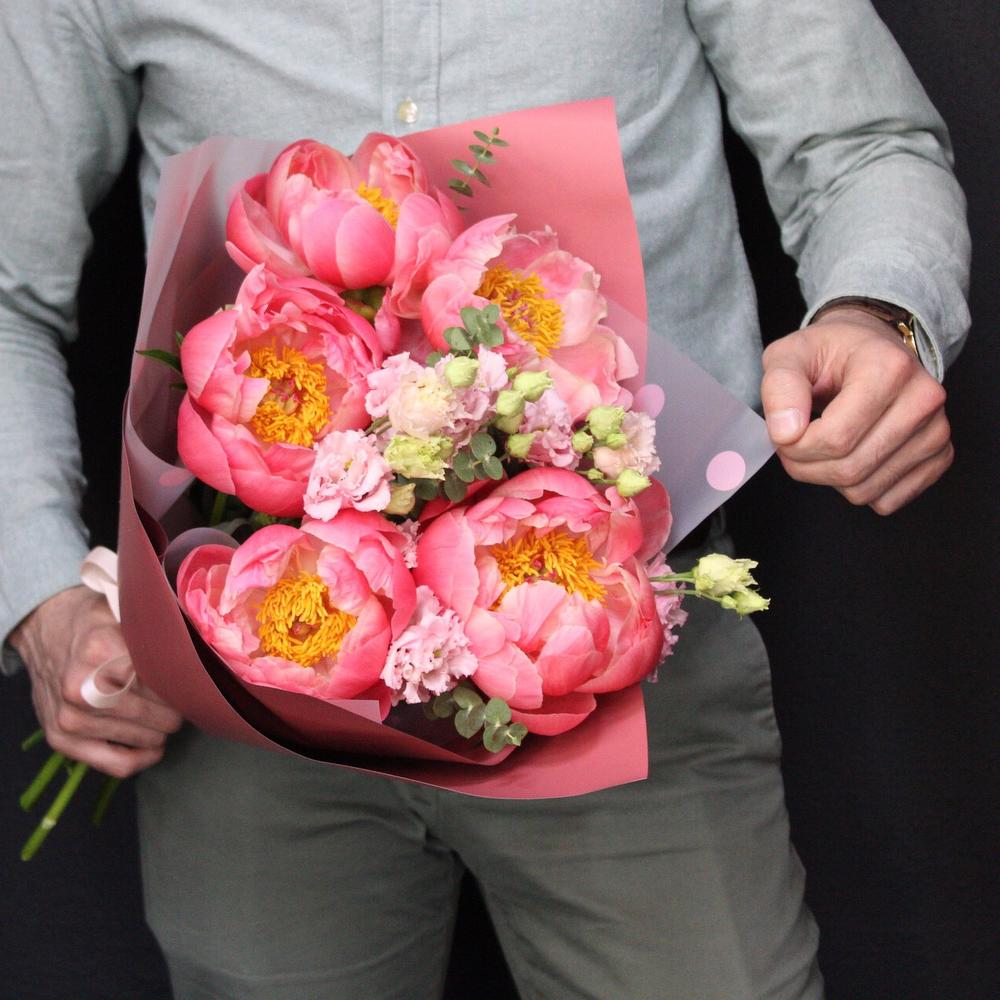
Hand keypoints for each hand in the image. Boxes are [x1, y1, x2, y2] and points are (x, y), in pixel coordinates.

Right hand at [10, 585, 182, 777]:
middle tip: (181, 700)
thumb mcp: (124, 612)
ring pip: (145, 739)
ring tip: (164, 715)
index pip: (165, 682)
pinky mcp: (61, 740)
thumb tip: (200, 654)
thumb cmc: (93, 621)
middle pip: (160, 715)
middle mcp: (81, 689)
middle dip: (177, 709)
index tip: (196, 683)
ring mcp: (69, 718)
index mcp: (100, 652)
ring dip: (162, 730)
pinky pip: (118, 764)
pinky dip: (143, 758)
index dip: (187, 685)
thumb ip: (155, 634)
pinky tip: (152, 746)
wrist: (43, 629)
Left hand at [760, 308, 952, 513]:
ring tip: (823, 444)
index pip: (835, 438)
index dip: (795, 447)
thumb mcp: (790, 355)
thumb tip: (786, 433)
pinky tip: (851, 454)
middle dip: (807, 467)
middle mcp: (923, 399)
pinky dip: (857, 488)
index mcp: (889, 367)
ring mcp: (936, 430)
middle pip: (850, 468)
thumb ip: (780, 388)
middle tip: (796, 443)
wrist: (869, 347)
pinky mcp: (939, 456)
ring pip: (865, 490)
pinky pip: (886, 500)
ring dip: (829, 479)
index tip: (785, 433)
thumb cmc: (829, 352)